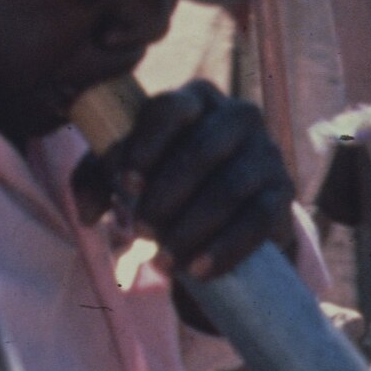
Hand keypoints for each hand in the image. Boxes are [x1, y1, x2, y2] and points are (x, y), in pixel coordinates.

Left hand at [79, 82, 299, 282]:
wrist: (224, 208)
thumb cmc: (165, 177)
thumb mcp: (129, 170)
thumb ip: (98, 180)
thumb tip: (87, 212)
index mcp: (196, 99)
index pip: (172, 108)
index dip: (148, 145)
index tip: (128, 183)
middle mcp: (239, 115)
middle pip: (204, 149)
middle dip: (167, 196)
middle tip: (141, 231)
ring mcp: (266, 152)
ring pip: (231, 187)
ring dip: (192, 228)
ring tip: (163, 260)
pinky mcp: (283, 191)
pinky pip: (259, 218)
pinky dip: (226, 248)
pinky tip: (199, 271)